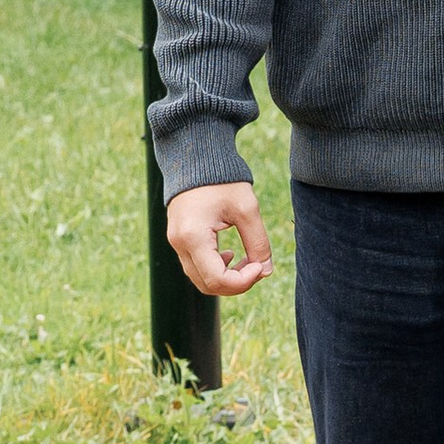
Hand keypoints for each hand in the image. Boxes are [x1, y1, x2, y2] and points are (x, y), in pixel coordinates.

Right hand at [167, 182, 273, 297]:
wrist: (197, 158)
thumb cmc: (222, 180)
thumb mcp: (247, 208)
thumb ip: (258, 242)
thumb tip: (266, 270)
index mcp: (193, 236)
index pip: (216, 279)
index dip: (243, 281)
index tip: (261, 266)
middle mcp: (179, 244)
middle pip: (207, 285)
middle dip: (237, 283)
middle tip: (259, 267)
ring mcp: (176, 243)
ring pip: (201, 279)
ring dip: (227, 278)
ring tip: (249, 261)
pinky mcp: (180, 240)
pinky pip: (197, 267)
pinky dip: (217, 269)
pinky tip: (233, 255)